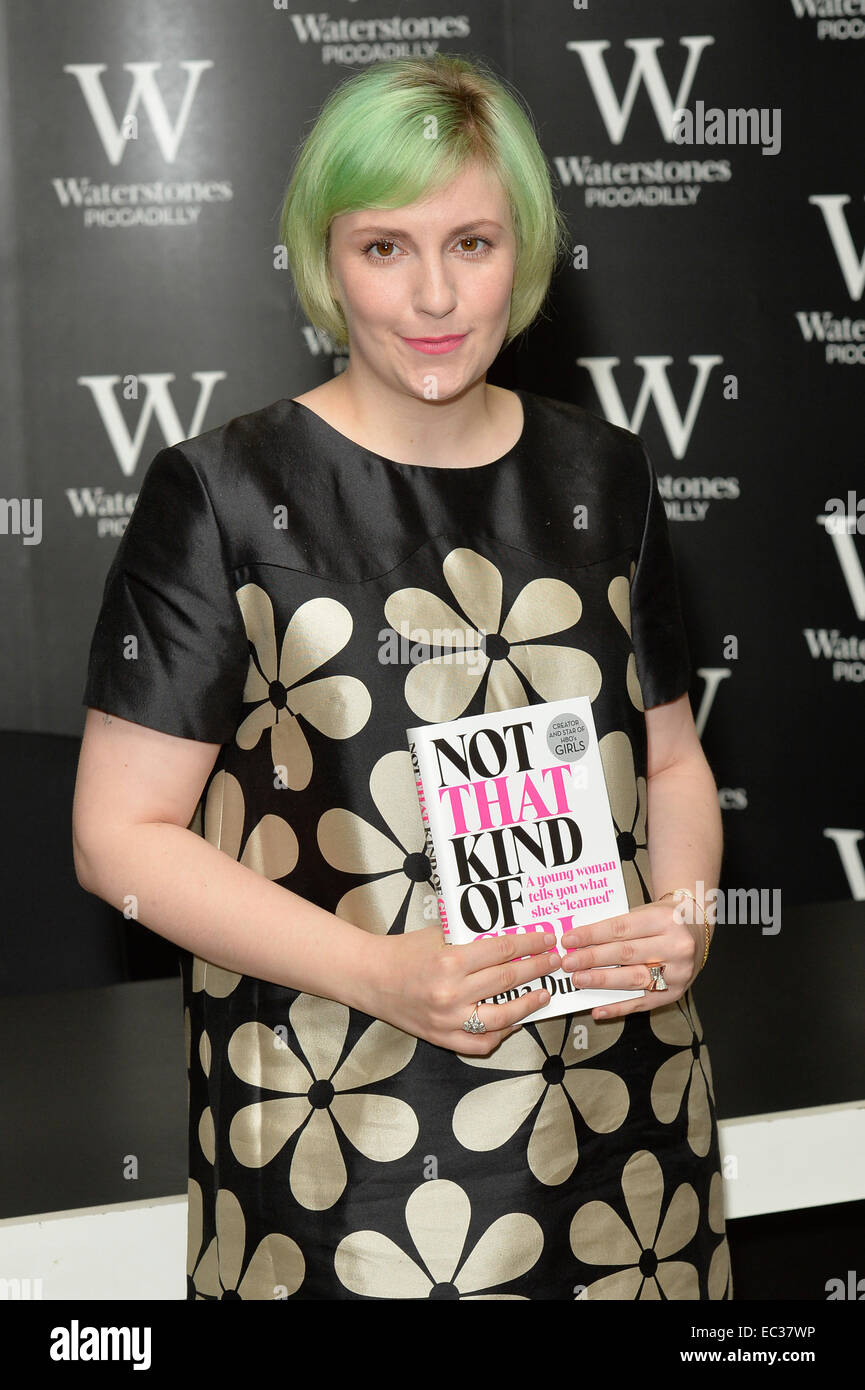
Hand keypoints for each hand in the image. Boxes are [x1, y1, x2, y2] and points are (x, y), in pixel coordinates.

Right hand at [373, 924, 560, 1054]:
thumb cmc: (404, 952)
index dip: (530, 945)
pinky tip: (515, 1022)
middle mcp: (452, 993)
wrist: (370, 978)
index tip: (547, 941)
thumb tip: (512, 939)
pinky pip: (481, 1043)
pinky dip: (501, 1033)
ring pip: (502, 1017)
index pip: (503, 952)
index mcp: (451, 962)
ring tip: (544, 994)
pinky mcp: (442, 1037)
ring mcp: (448, 1020)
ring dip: (529, 1004)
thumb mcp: (438, 935)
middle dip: (537, 969)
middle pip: (508, 981)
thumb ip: (472, 939)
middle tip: (555, 962)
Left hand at [559, 899, 703, 1019]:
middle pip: (626, 954)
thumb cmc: (663, 918)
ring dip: (602, 982)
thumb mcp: (645, 912)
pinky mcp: (676, 993)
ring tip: (579, 981)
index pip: (622, 928)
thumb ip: (618, 927)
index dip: (592, 935)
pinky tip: (598, 1010)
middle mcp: (676, 947)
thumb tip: (579, 943)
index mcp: (666, 920)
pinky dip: (618, 1008)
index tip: (568, 940)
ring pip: (634, 979)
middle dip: (593, 959)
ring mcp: (678, 973)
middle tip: (568, 963)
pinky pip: (643, 1003)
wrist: (698, 928)